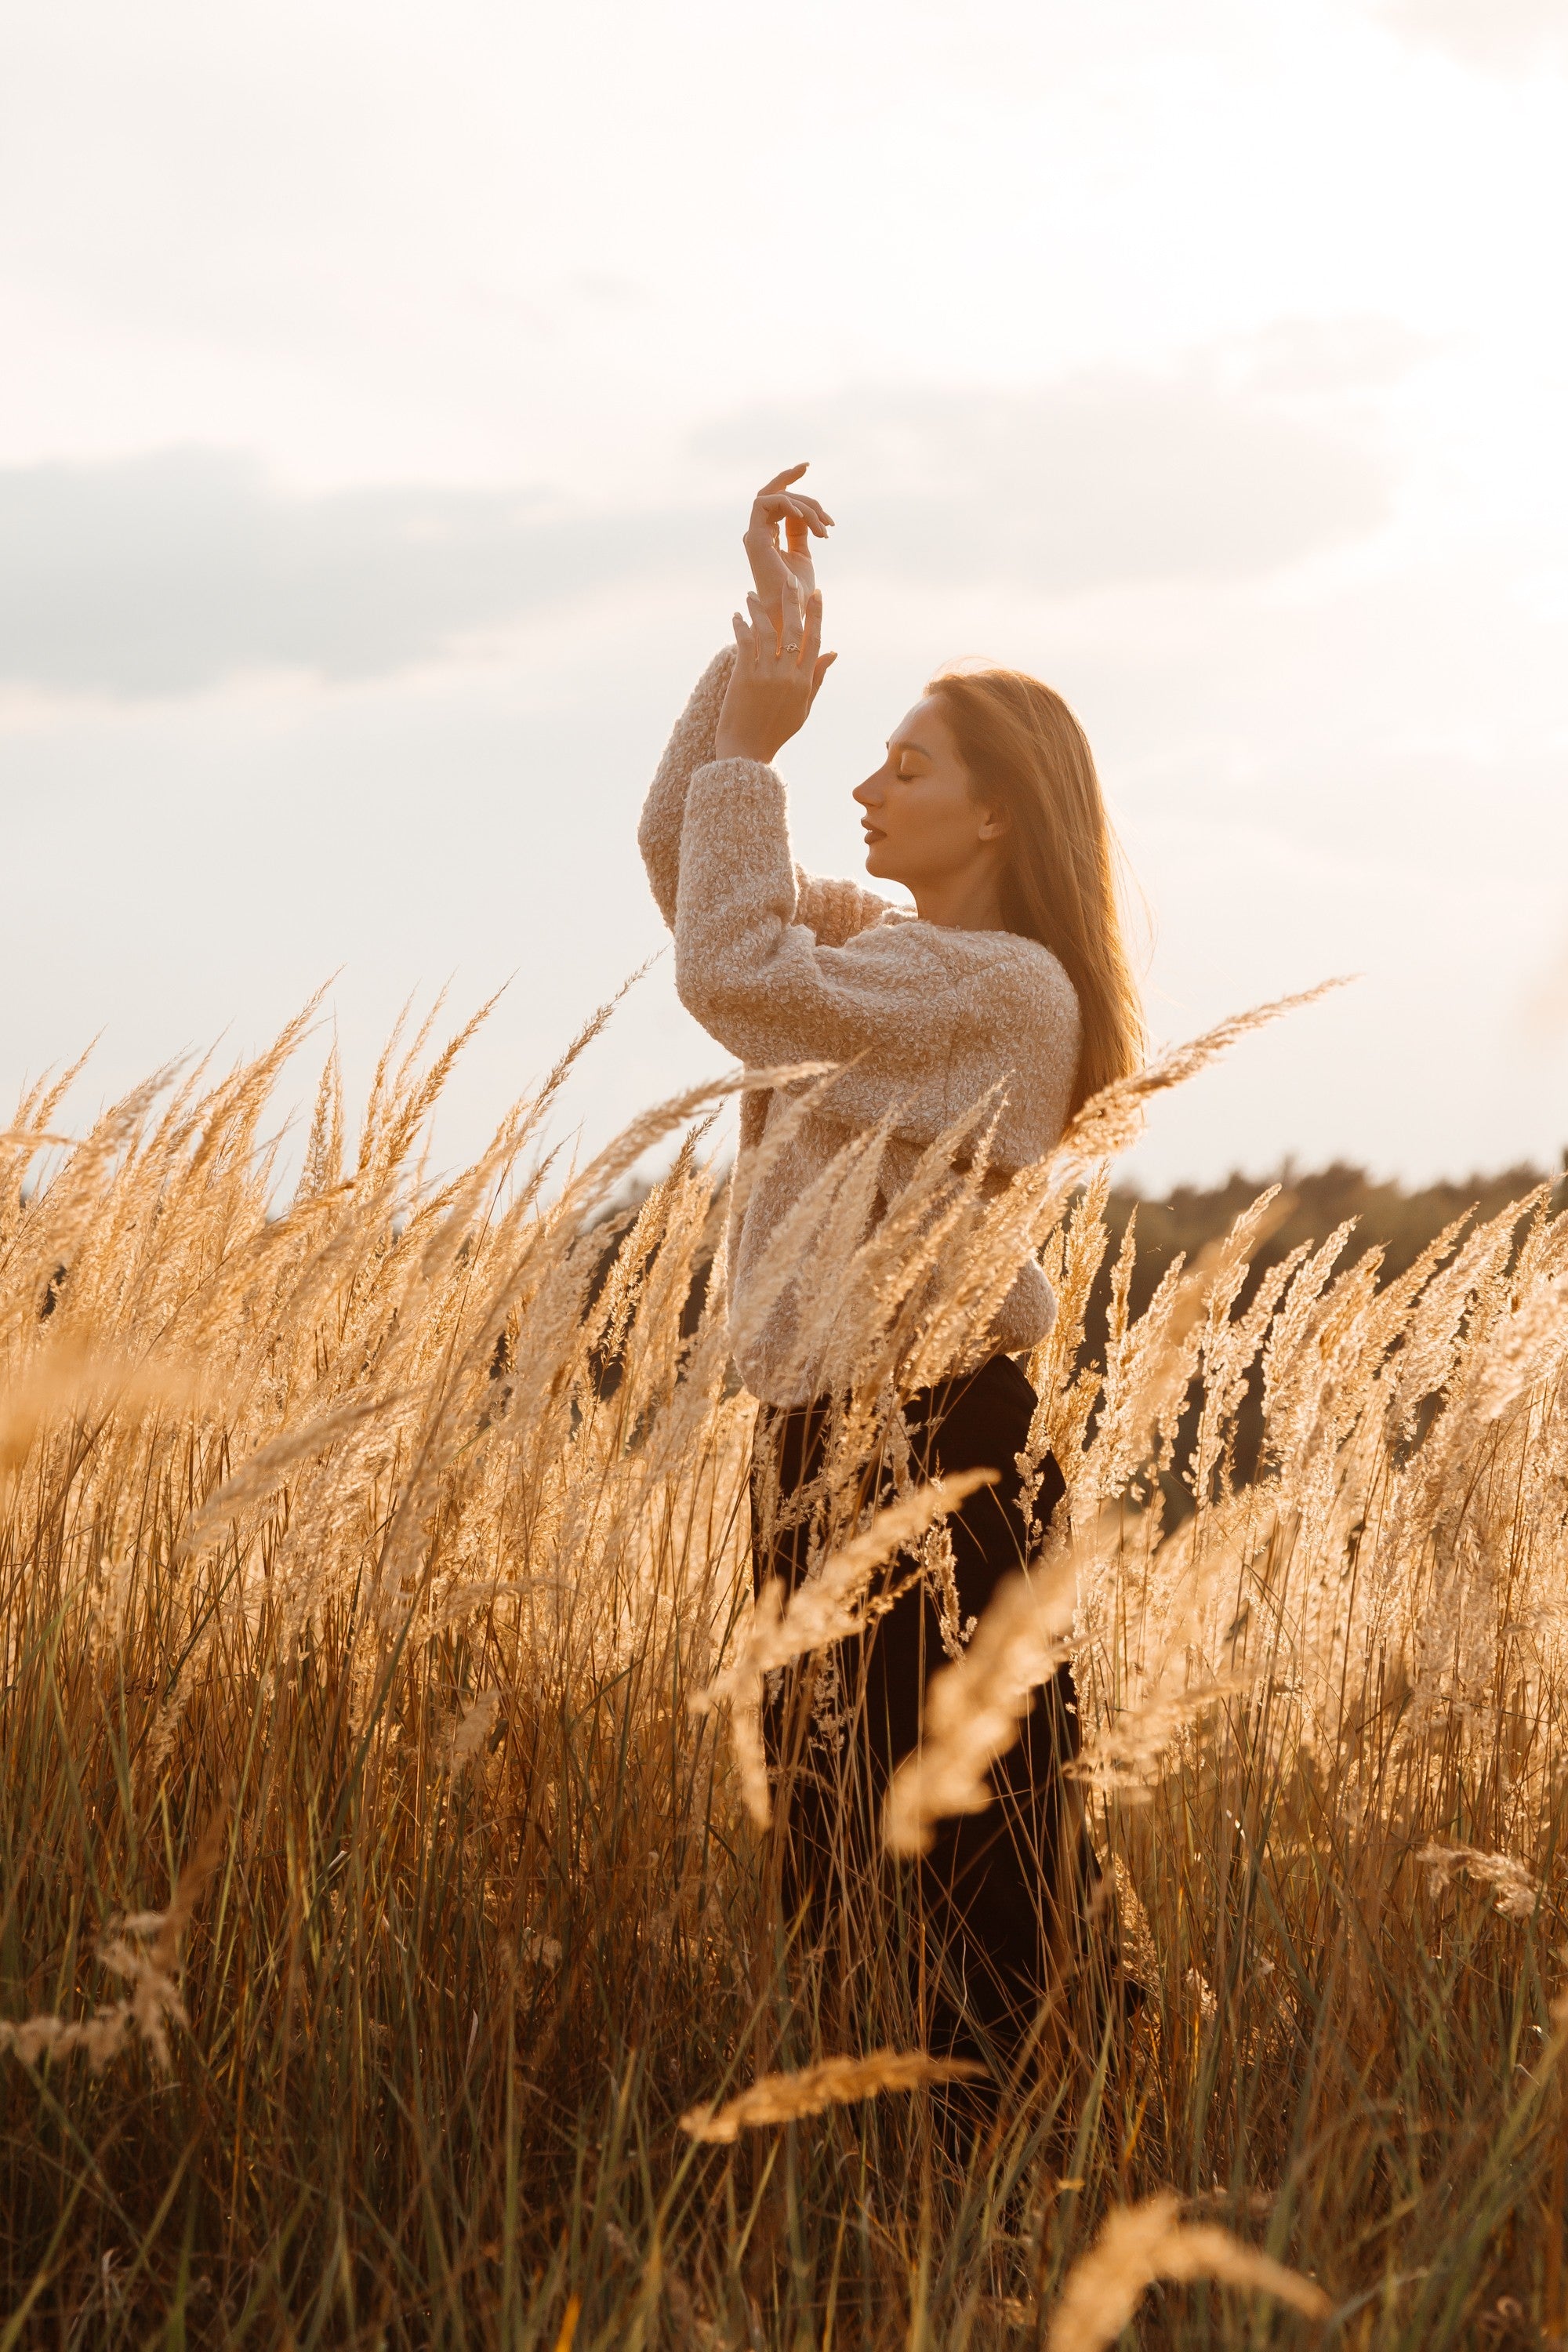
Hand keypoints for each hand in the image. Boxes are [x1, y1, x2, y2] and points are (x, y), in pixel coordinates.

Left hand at [714, 575, 835, 763]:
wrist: (747, 752)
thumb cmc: (775, 732)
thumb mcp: (803, 708)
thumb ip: (817, 678)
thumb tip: (834, 653)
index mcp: (805, 682)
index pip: (815, 640)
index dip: (816, 615)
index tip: (817, 594)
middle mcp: (788, 675)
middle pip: (794, 629)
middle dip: (792, 601)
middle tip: (789, 579)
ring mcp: (767, 675)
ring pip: (766, 631)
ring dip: (758, 609)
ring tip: (750, 595)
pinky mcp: (744, 676)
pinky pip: (744, 642)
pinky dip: (740, 626)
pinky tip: (736, 616)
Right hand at [743, 463, 832, 630]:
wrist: (790, 615)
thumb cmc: (798, 593)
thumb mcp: (804, 554)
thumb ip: (801, 531)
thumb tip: (807, 514)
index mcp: (768, 537)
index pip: (776, 502)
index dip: (790, 482)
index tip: (807, 467)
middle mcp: (758, 533)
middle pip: (772, 493)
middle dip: (789, 477)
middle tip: (808, 470)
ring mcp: (754, 535)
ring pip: (775, 497)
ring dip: (804, 505)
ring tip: (824, 527)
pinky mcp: (755, 539)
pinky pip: (767, 504)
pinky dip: (788, 504)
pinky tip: (806, 516)